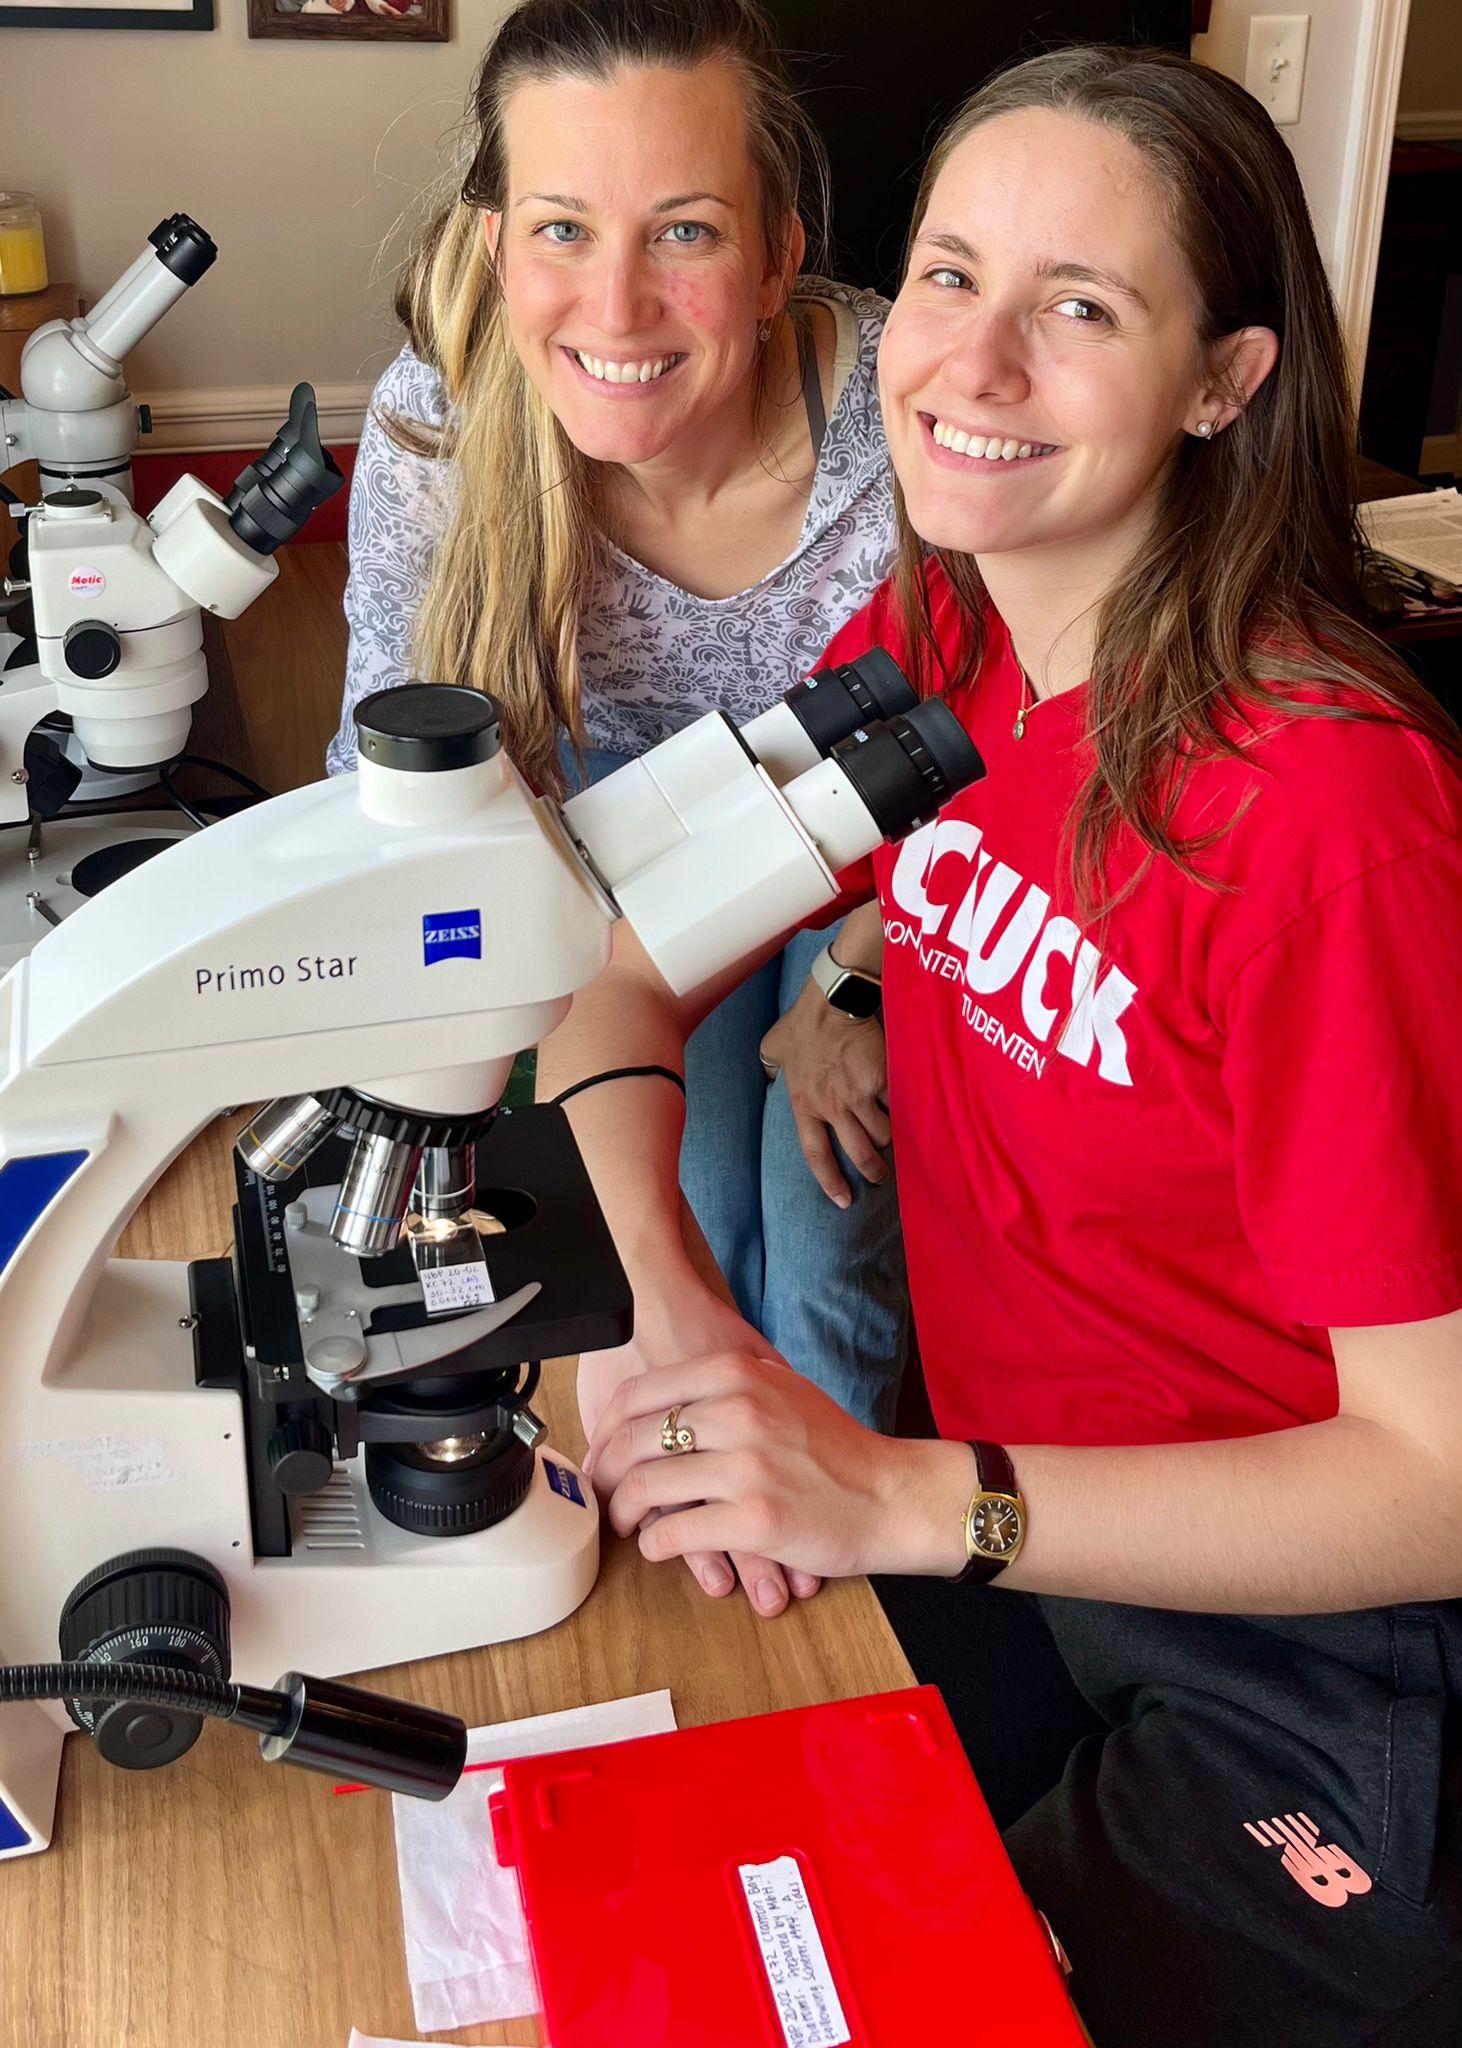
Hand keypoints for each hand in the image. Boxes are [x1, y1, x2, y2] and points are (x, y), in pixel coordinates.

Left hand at [585, 1351, 966, 1582]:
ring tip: (625, 1521)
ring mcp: (746, 1465)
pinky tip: (657, 1546)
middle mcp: (737, 1411)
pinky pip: (675, 1533)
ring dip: (624, 1511)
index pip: (639, 1394)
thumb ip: (730, 1380)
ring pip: (647, 1487)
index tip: (600, 1450)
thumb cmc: (835, 1447)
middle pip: (633, 1440)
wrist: (890, 1493)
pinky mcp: (754, 1519)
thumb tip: (669, 1393)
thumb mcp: (782, 1386)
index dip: (606, 1428)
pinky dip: (655, 1544)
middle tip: (602, 1492)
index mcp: (737, 1373)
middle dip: (606, 1472)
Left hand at [759, 979, 889, 1206]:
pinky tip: (911, 1113)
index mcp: (804, 1105)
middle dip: (873, 1170)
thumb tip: (768, 1074)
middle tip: (881, 1174)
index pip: (816, 1155)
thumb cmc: (801, 1024)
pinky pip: (899, 1106)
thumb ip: (772, 1067)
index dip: (830, 1182)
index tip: (844, 1201)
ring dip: (890, 1137)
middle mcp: (832, 1107)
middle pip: (859, 1152)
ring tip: (896, 1136)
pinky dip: (906, 1111)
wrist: (832, 1002)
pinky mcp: (882, 1080)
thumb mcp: (774, 1049)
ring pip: (884, 1133)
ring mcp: (859, 1095)